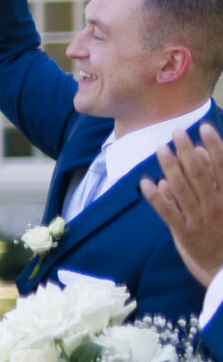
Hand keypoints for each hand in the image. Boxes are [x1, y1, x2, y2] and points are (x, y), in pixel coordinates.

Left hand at [142, 124, 222, 286]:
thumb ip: (217, 183)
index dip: (216, 146)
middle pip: (200, 174)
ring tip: (161, 149)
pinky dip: (156, 197)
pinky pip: (167, 212)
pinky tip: (146, 182)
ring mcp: (199, 220)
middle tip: (177, 132)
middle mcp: (216, 207)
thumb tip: (203, 155)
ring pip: (182, 190)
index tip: (206, 128)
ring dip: (170, 167)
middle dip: (187, 151)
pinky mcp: (183, 234)